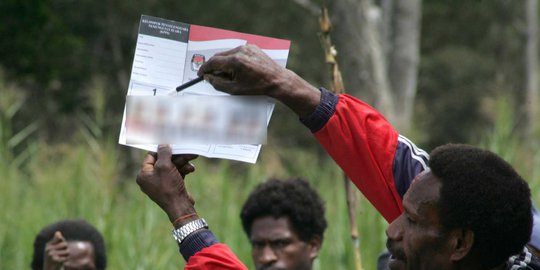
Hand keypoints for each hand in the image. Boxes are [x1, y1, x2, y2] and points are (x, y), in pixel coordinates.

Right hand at [43, 231, 68, 269]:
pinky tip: (60, 261)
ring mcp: (51, 255)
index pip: (61, 239)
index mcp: (48, 244)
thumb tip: (58, 232)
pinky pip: (66, 257)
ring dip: (66, 255)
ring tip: (60, 257)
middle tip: (60, 254)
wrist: (50, 268)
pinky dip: (65, 259)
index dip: (63, 243)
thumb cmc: (53, 256)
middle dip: (66, 249)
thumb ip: (57, 239)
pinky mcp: (55, 260)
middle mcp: (48, 249)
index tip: (59, 247)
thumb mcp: (54, 246)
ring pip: (67, 251)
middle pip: (65, 244)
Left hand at [136, 145, 198, 222]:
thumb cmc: (169, 187)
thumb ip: (163, 153)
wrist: (180, 206)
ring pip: (172, 167)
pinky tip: (191, 169)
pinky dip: (184, 170)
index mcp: (143, 175)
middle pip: (164, 161)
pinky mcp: (171, 186)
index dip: (161, 150)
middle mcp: (150, 179)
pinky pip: (176, 173)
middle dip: (177, 156)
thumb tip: (163, 144)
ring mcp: (161, 183)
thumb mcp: (164, 166)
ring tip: (192, 158)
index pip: (151, 156)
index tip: (171, 144)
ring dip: (183, 162)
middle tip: (186, 150)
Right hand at [198, 45, 320, 116]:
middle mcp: (240, 51)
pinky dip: (233, 60)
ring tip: (228, 76)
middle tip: (211, 76)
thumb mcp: (235, 89)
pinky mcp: (252, 47)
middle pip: (219, 56)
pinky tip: (237, 70)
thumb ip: (218, 83)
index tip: (201, 74)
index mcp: (235, 61)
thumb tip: (208, 78)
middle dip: (214, 67)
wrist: (277, 80)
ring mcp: (247, 48)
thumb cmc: (258, 87)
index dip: (205, 68)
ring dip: (224, 63)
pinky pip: (237, 52)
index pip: (213, 62)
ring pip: (228, 54)